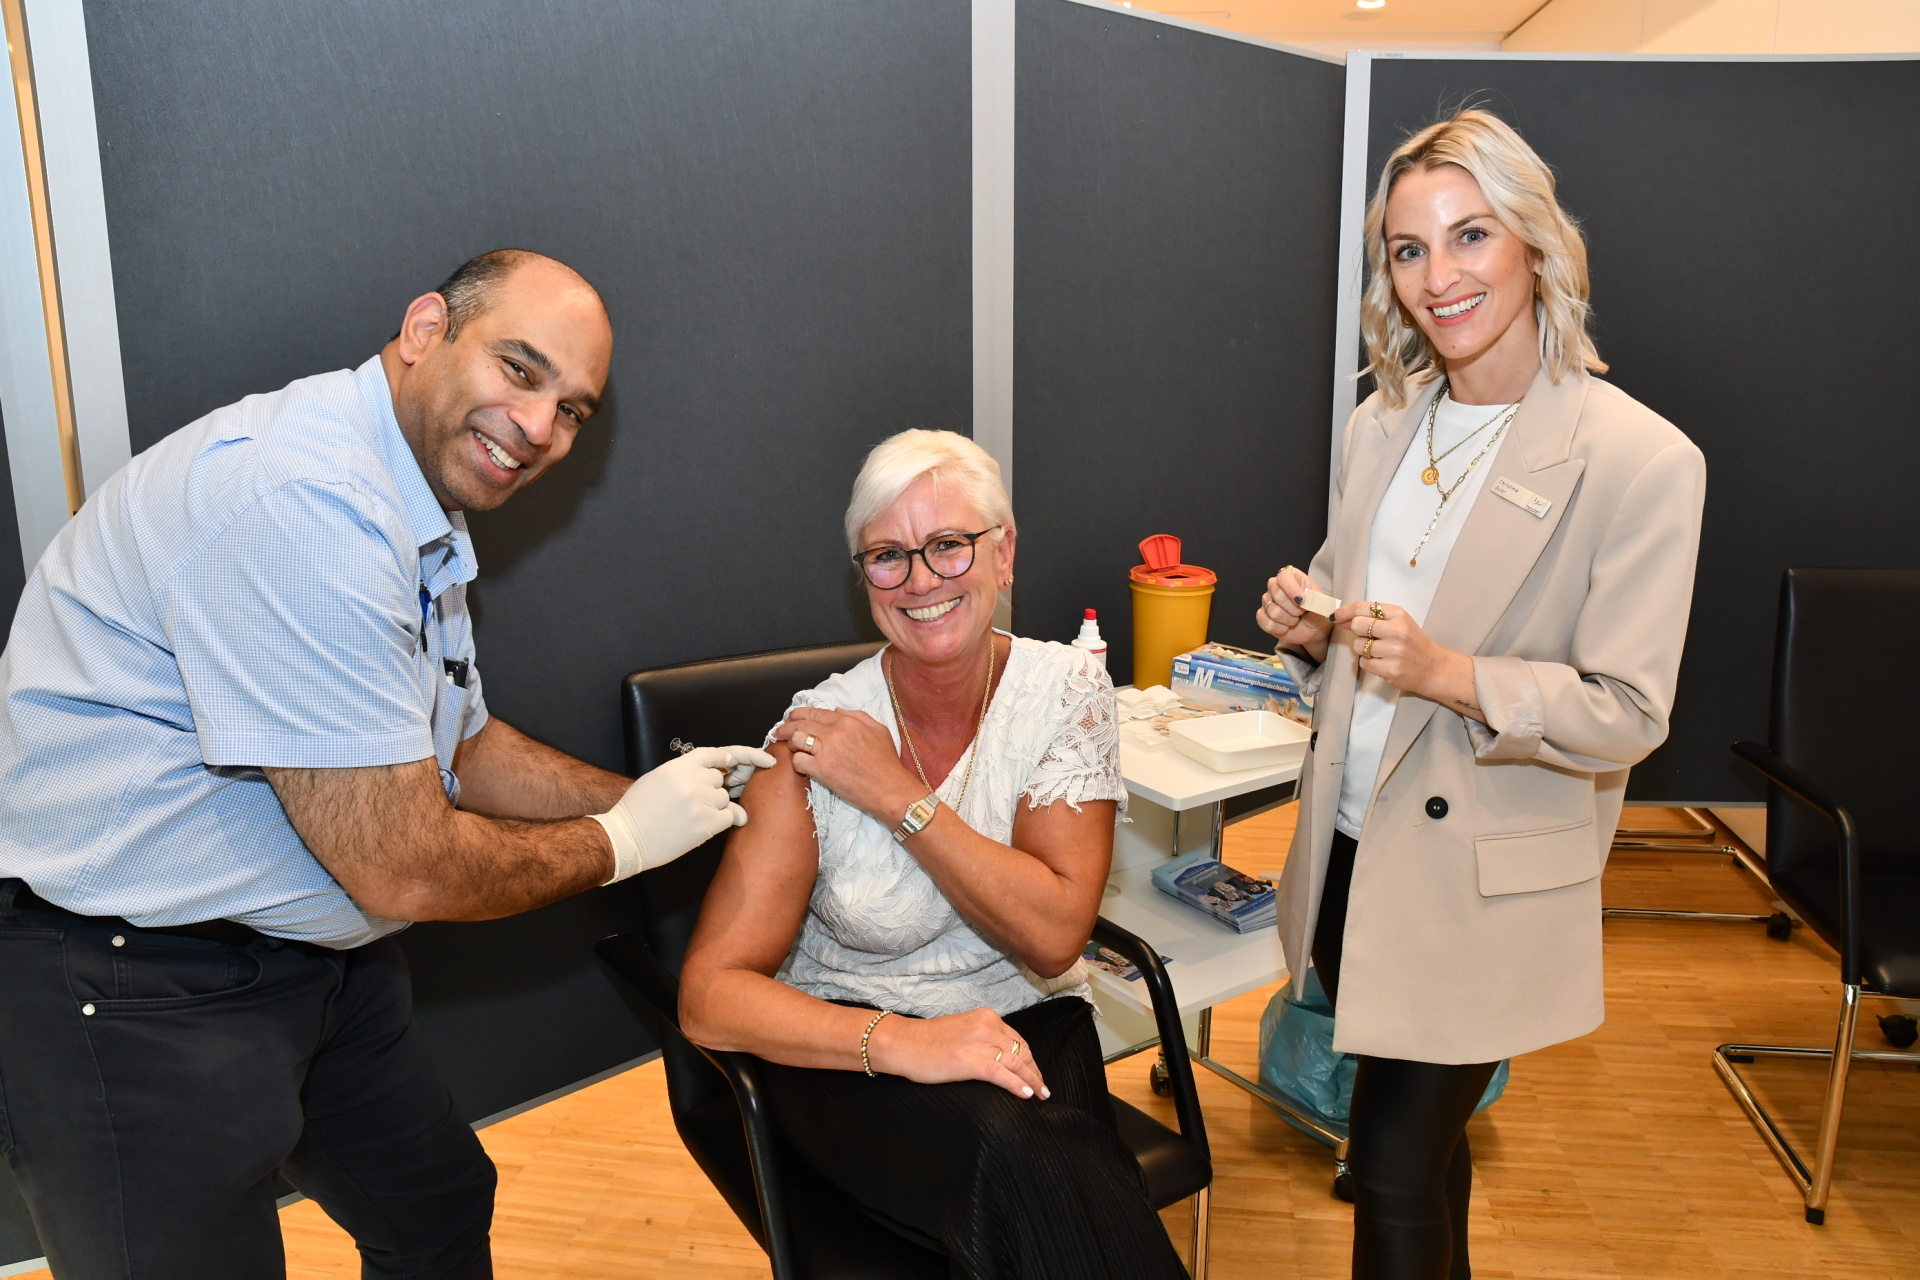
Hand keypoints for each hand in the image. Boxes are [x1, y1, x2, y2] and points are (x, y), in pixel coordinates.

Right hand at [591, 745, 773, 882]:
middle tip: (709, 799)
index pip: (717, 754)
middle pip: (721, 779)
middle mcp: (692, 780)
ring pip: (726, 798)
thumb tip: (716, 772)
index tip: (756, 759)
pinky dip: (735, 819)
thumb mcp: (659, 778)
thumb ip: (686, 771)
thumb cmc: (638, 811)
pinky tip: (730, 822)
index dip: (739, 755)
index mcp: (679, 766)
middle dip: (718, 788)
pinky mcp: (706, 823)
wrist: (626, 838)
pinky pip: (733, 815)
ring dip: (719, 806)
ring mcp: (700, 801)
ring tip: (697, 817)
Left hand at [772, 706, 923, 823]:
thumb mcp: (879, 730)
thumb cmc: (887, 763)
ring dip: (789, 743)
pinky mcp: (822, 770)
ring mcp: (827, 750)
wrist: (890, 789)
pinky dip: (797, 763)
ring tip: (789, 749)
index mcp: (847, 721)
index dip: (798, 714)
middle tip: (779, 732)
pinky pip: (798, 760)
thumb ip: (858, 716)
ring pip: (795, 738)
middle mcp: (835, 732)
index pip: (814, 712)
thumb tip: (837, 711)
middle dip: (786, 727)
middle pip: (800, 722)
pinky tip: (802, 766)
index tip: (792, 719)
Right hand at [868, 1007, 1050, 1099]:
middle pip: (1022, 1052)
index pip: (1018, 1041)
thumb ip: (982, 1039)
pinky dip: (1018, 1085)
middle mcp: (988, 1026)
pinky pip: (1002, 1074)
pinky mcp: (971, 1060)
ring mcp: (980, 1043)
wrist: (903, 1043)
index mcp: (987, 1018)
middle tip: (1044, 1089)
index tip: (1036, 1074)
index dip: (1030, 1060)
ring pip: (1016, 1063)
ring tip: (1041, 1095)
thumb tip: (999, 1058)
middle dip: (1035, 1072)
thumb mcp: (962, 1031)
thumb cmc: (927, 1041)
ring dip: (1033, 1081)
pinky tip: (1027, 1095)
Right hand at [1256, 565, 1333, 657]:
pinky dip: (1280, 629)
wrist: (1313, 629)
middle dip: (1294, 609)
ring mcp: (1267, 601)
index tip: (1302, 601)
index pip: (1284, 576)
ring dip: (1289, 620)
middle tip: (1302, 612)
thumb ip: (1316, 600)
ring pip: (1273, 611)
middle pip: (1277, 594)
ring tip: (1296, 619)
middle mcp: (1276, 586)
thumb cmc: (1317, 612)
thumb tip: (1304, 600)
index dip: (1291, 589)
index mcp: (1292, 577)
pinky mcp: (1262, 615)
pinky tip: (1286, 627)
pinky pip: (1266, 623)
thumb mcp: (1323, 605)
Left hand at [1333, 600, 1473, 710]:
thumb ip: (1371, 618)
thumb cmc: (1412, 643)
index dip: (1344, 611)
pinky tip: (1383, 663)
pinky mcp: (1391, 669)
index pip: (1363, 607)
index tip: (1335, 616)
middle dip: (1357, 633)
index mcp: (1398, 614)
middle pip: (1357, 626)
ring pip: (1358, 646)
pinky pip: (1364, 663)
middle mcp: (1397, 630)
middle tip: (1370, 638)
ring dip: (1364, 650)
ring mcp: (1394, 651)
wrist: (1434, 668)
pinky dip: (1369, 664)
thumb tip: (1340, 618)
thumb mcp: (1398, 623)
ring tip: (1381, 652)